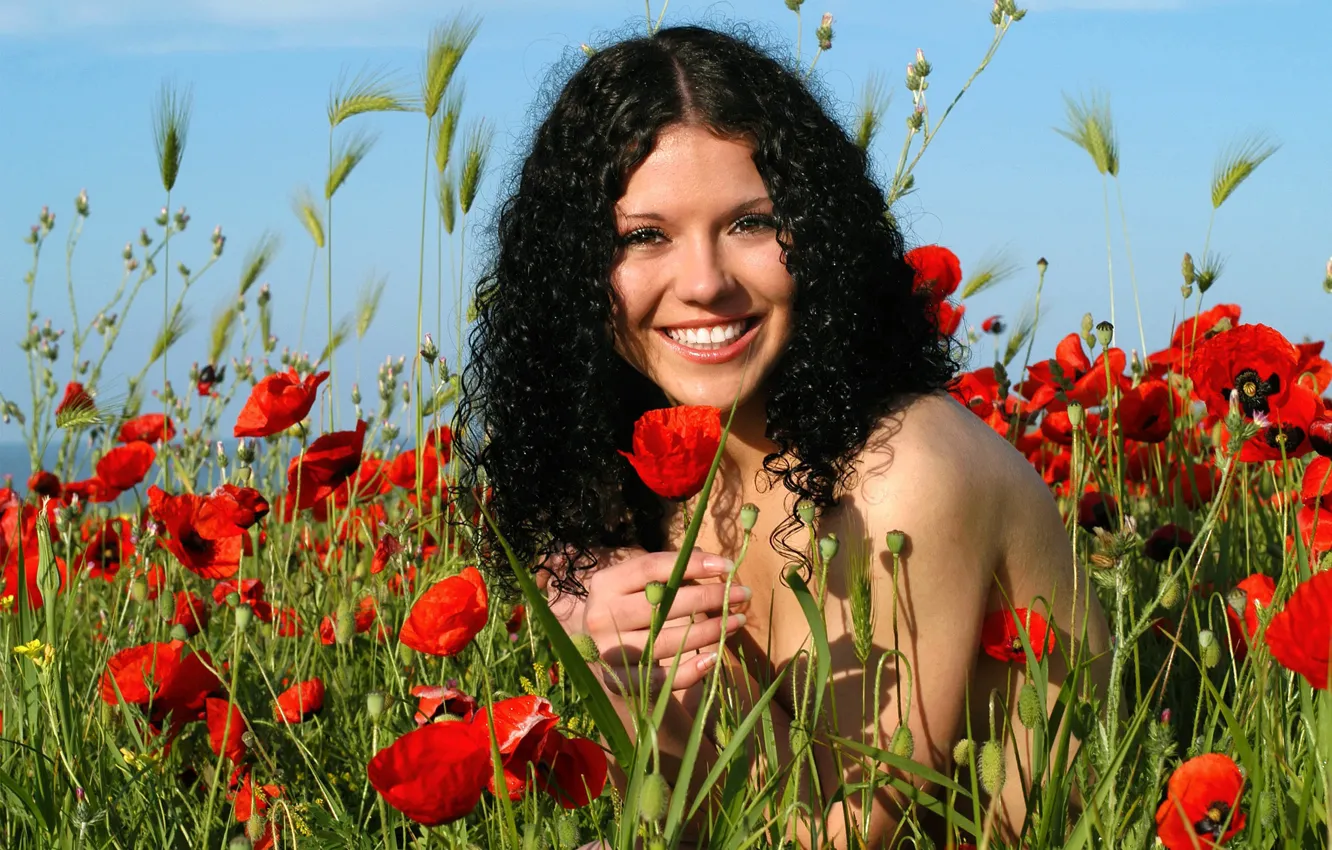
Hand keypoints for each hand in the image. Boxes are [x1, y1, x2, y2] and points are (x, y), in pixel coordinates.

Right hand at [546, 547, 750, 695]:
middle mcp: (602, 616)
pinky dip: (690, 670)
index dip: (692, 564)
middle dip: (709, 597)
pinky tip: (714, 658)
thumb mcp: (637, 586)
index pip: (651, 567)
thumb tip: (715, 564)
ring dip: (709, 631)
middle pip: (662, 604)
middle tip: (742, 594)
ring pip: (666, 640)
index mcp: (606, 584)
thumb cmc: (626, 611)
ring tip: (737, 621)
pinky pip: (660, 678)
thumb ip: (669, 572)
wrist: (597, 655)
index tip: (728, 566)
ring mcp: (607, 651)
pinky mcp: (618, 682)